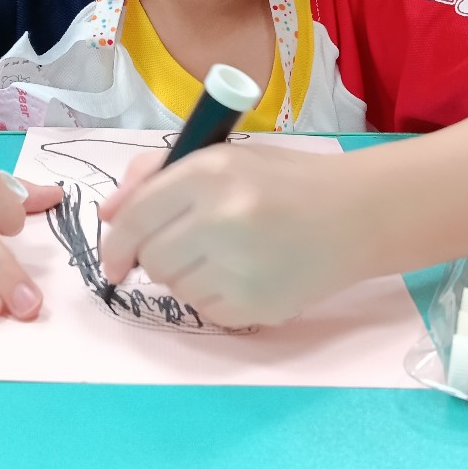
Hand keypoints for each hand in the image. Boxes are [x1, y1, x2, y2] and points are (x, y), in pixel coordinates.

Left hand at [98, 144, 357, 327]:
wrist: (359, 214)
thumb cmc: (284, 181)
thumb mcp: (223, 157)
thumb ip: (156, 176)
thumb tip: (108, 215)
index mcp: (210, 171)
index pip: (135, 217)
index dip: (116, 242)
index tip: (114, 259)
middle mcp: (222, 217)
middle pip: (151, 259)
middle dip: (157, 257)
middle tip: (188, 246)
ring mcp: (241, 266)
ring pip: (176, 288)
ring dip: (188, 276)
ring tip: (228, 255)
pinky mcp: (257, 305)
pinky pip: (207, 311)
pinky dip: (216, 297)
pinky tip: (248, 274)